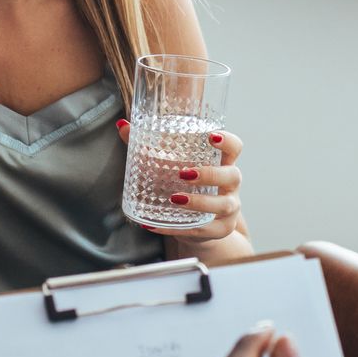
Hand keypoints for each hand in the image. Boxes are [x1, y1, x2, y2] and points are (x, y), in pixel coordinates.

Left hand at [117, 119, 244, 243]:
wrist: (198, 226)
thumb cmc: (186, 187)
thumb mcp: (173, 167)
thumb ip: (149, 146)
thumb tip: (123, 125)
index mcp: (222, 164)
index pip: (235, 147)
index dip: (227, 141)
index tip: (211, 136)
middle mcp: (230, 185)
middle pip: (233, 175)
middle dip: (211, 174)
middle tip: (184, 174)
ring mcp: (229, 209)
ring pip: (223, 205)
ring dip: (200, 202)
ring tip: (174, 199)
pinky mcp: (220, 230)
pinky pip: (203, 230)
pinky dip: (178, 229)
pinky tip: (155, 225)